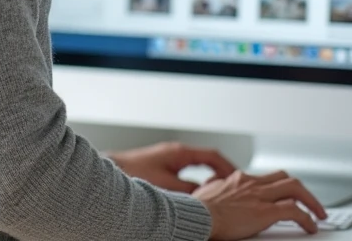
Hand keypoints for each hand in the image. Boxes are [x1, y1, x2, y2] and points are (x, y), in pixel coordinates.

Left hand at [109, 141, 236, 193]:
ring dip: (208, 178)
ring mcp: (169, 159)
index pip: (213, 156)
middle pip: (208, 160)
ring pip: (197, 167)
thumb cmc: (134, 173)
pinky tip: (196, 194)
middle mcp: (176, 153)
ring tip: (219, 191)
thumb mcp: (168, 185)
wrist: (112, 170)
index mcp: (181, 153)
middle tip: (234, 185)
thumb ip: (189, 191)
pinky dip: (196, 181)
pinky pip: (186, 172)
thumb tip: (206, 198)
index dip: (228, 167)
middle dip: (222, 173)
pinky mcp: (162, 166)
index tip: (239, 176)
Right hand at [194, 170, 326, 239]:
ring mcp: (260, 196)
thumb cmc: (197, 209)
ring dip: (310, 201)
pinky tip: (311, 226)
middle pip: (285, 178)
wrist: (197, 215)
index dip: (278, 186)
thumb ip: (215, 187)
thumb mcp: (206, 191)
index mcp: (238, 179)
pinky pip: (295, 211)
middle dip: (300, 189)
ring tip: (318, 213)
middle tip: (308, 201)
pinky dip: (307, 218)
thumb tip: (213, 186)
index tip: (284, 194)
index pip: (266, 178)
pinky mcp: (265, 211)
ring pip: (295, 188)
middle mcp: (252, 183)